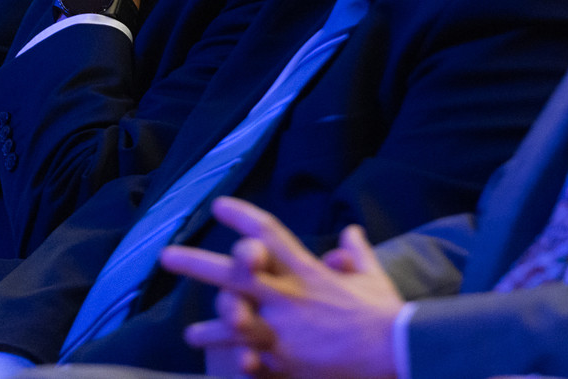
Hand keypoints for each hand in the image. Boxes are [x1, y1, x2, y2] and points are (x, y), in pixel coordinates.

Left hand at [163, 197, 403, 378]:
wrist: (400, 352)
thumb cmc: (387, 314)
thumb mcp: (373, 276)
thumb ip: (355, 254)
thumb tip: (350, 232)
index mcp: (308, 272)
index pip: (269, 235)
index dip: (242, 217)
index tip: (219, 206)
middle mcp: (290, 298)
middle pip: (235, 274)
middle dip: (198, 263)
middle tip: (167, 257)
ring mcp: (286, 333)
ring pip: (234, 325)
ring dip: (210, 329)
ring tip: (192, 334)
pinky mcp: (290, 364)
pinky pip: (256, 365)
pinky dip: (242, 366)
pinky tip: (230, 367)